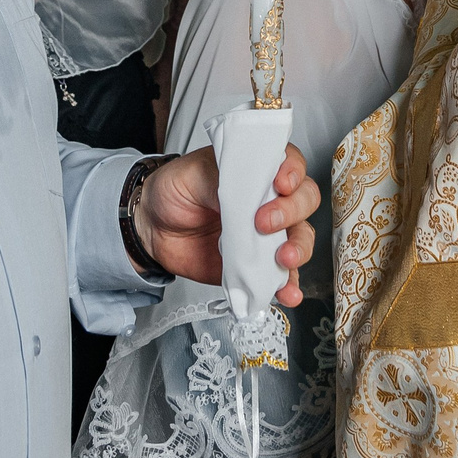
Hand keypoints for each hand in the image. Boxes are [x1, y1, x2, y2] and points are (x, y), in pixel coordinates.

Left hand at [137, 145, 316, 306]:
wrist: (154, 227)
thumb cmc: (177, 191)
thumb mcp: (194, 173)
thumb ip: (222, 181)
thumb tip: (244, 194)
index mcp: (257, 169)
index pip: (291, 164)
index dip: (293, 173)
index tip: (280, 184)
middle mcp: (270, 199)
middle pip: (304, 201)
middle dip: (292, 212)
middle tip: (263, 222)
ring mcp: (267, 234)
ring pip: (300, 239)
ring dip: (299, 250)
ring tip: (283, 259)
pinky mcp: (258, 264)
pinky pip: (281, 277)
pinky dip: (288, 286)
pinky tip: (288, 292)